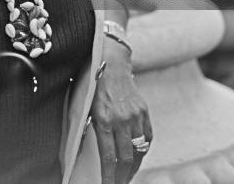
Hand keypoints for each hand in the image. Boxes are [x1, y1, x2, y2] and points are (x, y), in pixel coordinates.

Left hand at [91, 42, 152, 183]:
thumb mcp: (85, 105)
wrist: (110, 60)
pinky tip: (137, 157)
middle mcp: (122, 118)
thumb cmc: (92, 82)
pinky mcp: (143, 110)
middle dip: (122, 176)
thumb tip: (91, 152)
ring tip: (127, 176)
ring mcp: (135, 115)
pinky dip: (143, 150)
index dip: (109, 176)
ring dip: (133, 167)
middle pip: (126, 158)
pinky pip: (147, 137)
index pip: (109, 157)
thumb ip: (91, 127)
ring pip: (139, 150)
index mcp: (104, 118)